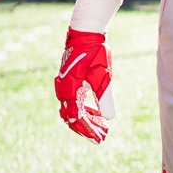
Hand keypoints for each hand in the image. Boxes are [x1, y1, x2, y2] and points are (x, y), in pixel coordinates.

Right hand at [55, 28, 114, 142]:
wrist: (86, 33)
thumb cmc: (95, 53)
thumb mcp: (103, 77)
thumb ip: (105, 98)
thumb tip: (109, 118)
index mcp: (69, 91)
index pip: (77, 118)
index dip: (88, 130)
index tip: (99, 139)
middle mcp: (63, 90)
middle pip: (72, 116)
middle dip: (87, 128)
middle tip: (101, 137)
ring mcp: (64, 85)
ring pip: (72, 109)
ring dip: (86, 120)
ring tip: (101, 128)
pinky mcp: (69, 81)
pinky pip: (74, 100)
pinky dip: (84, 109)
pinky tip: (96, 113)